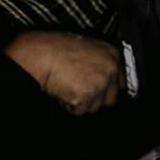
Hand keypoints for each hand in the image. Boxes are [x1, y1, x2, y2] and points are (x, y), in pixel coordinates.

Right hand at [5, 31, 120, 114]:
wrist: (40, 54)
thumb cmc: (56, 49)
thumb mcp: (85, 48)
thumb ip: (99, 63)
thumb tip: (100, 77)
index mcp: (112, 54)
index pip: (120, 82)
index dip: (106, 90)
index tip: (98, 92)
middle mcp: (110, 68)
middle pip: (110, 98)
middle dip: (94, 99)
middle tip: (78, 89)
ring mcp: (100, 83)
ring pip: (94, 107)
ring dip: (80, 102)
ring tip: (67, 85)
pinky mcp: (87, 96)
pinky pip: (79, 110)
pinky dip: (69, 105)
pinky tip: (62, 90)